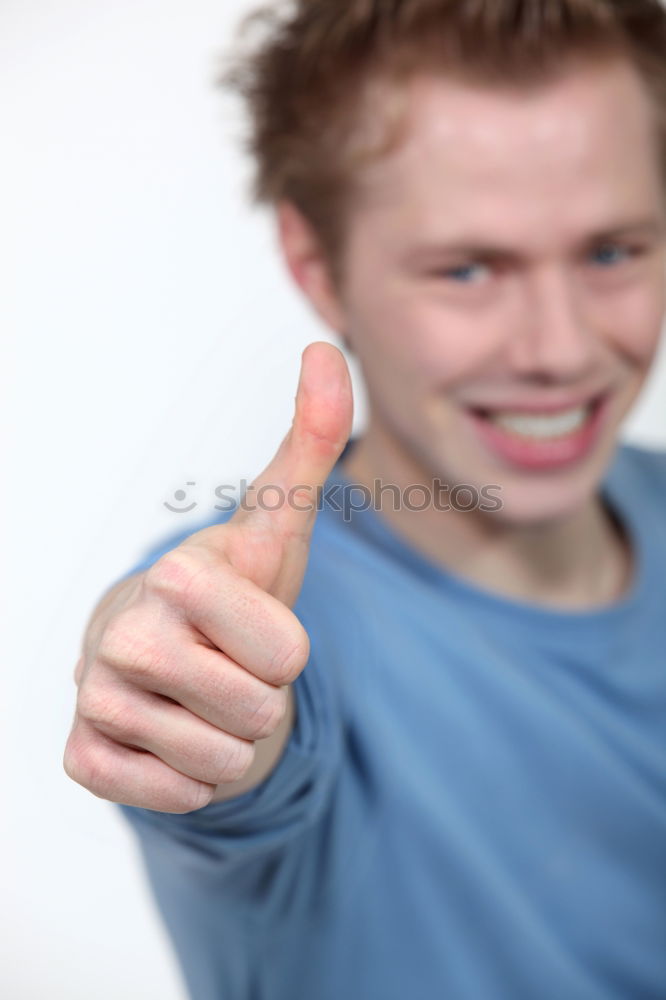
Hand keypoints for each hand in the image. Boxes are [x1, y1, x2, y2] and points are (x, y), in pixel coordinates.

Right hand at [64, 342, 352, 812]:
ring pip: (219, 764)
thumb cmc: (233, 594)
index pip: (283, 652)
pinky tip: (170, 736)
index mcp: (181, 574)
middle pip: (256, 714)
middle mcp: (125, 632)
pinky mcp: (83, 756)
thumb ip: (311, 443)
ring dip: (229, 742)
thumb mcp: (281, 528)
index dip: (285, 650)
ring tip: (202, 700)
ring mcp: (95, 696)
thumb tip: (324, 349)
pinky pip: (170, 797)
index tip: (253, 624)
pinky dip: (189, 779)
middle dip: (261, 699)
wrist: (167, 659)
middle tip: (230, 667)